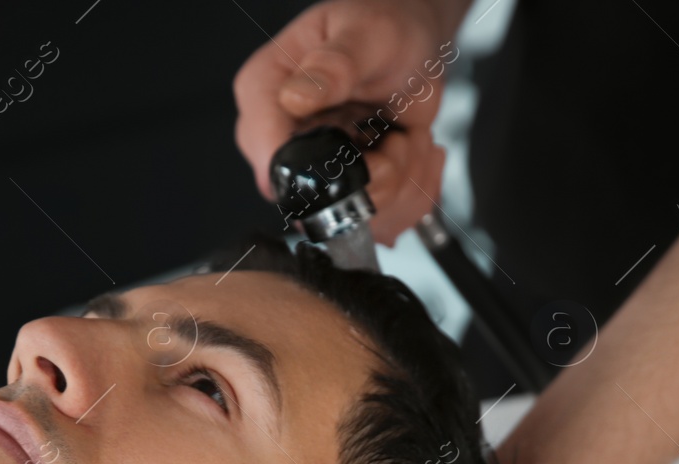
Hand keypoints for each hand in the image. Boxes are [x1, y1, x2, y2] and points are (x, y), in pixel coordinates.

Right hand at [232, 0, 457, 245]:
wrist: (413, 41)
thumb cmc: (381, 24)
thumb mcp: (365, 34)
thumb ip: (334, 65)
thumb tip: (295, 97)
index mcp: (266, 91)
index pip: (264, 149)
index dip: (311, 170)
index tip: (361, 153)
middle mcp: (282, 138)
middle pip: (314, 200)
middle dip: (375, 177)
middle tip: (397, 136)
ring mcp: (313, 171)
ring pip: (356, 218)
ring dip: (402, 182)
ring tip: (406, 137)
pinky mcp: (344, 192)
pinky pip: (383, 222)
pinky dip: (414, 192)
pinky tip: (412, 152)